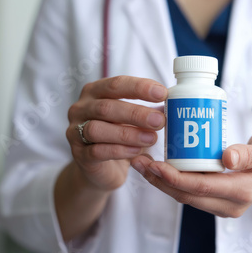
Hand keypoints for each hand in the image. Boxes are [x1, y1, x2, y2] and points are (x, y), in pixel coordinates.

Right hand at [66, 75, 166, 190]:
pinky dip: (120, 151)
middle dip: (136, 113)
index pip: (116, 84)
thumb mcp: (133, 119)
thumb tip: (176, 102)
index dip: (139, 87)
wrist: (100, 168)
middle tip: (160, 120)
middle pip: (107, 106)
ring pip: (99, 129)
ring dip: (128, 133)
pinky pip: (97, 151)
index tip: (163, 93)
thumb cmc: (119, 135)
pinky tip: (138, 152)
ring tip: (152, 138)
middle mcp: (81, 108)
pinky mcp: (79, 155)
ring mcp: (75, 131)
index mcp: (95, 91)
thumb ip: (149, 109)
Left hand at [131, 131, 251, 217]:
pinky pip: (189, 193)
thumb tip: (227, 157)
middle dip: (160, 180)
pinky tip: (156, 167)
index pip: (203, 187)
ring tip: (141, 162)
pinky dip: (171, 181)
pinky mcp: (215, 200)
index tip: (156, 164)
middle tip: (140, 160)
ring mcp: (221, 205)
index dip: (177, 178)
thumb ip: (251, 153)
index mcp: (243, 190)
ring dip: (161, 181)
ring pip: (185, 196)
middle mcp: (230, 204)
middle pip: (188, 195)